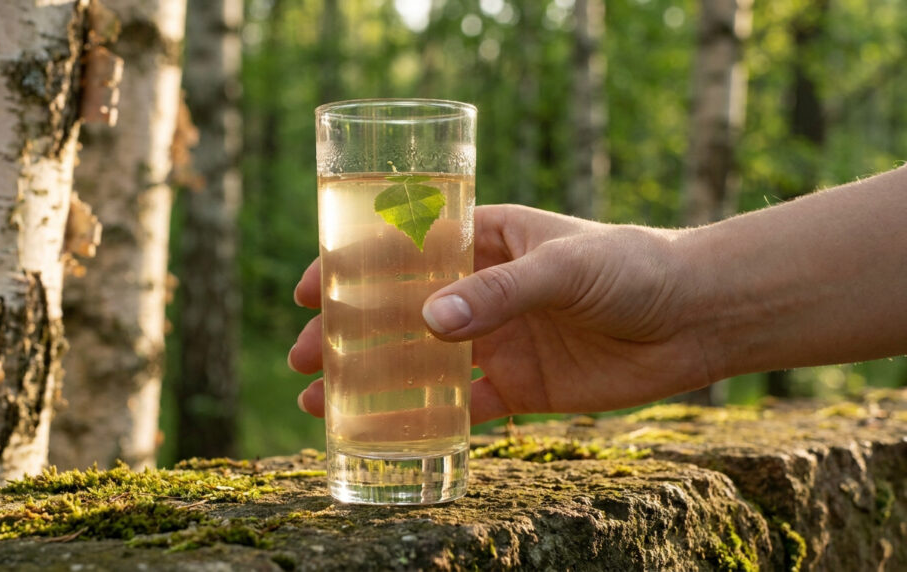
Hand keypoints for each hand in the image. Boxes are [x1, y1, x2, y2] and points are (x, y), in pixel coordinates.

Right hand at [288, 204, 715, 423]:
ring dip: (370, 380)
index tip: (307, 290)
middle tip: (301, 356)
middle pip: (397, 312)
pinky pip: (459, 407)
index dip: (349, 268)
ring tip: (319, 401)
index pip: (401, 249)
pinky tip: (383, 433)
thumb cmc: (633, 268)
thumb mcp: (564, 267)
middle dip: (346, 333)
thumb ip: (499, 294)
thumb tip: (427, 325)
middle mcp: (483, 291)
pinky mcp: (519, 387)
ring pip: (418, 363)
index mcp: (484, 241)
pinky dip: (421, 421)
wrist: (696, 317)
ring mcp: (497, 340)